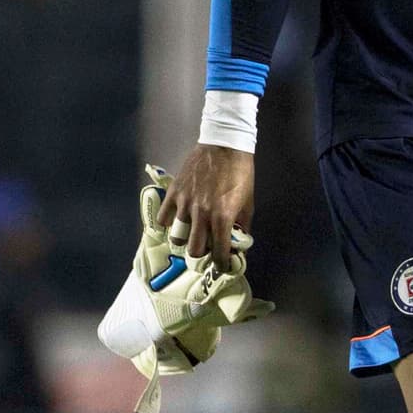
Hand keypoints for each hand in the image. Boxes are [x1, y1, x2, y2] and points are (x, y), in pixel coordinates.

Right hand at [156, 143, 254, 268]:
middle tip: (207, 250)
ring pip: (177, 238)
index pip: (219, 253)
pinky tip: (177, 221)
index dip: (221, 264)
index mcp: (223, 217)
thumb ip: (243, 226)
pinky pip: (163, 219)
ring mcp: (185, 204)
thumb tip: (239, 244)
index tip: (222, 266)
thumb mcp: (248, 202)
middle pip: (194, 251)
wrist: (225, 145)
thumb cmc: (240, 173)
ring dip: (185, 241)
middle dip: (202, 255)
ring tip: (192, 235)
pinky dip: (169, 224)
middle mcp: (202, 214)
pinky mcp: (174, 193)